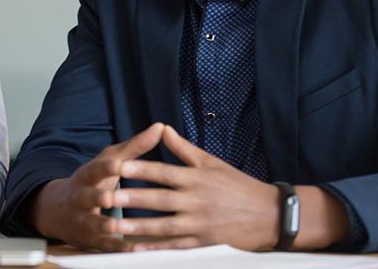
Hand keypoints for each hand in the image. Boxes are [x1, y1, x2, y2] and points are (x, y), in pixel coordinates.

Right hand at [32, 122, 165, 251]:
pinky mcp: (88, 240)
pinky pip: (103, 245)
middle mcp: (81, 197)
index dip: (106, 167)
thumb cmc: (94, 180)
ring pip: (93, 224)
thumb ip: (135, 147)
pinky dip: (117, 248)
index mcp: (87, 175)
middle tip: (111, 198)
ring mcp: (82, 219)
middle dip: (99, 198)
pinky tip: (134, 250)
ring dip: (105, 226)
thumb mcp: (109, 161)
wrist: (61, 210)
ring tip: (119, 228)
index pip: (96, 169)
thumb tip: (160, 127)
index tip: (118, 165)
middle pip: (89, 197)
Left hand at [114, 124, 279, 249]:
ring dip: (139, 226)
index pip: (165, 172)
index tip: (121, 166)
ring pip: (164, 225)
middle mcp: (197, 200)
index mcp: (197, 178)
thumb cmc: (238, 185)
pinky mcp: (204, 242)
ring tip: (116, 225)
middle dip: (133, 198)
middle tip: (109, 196)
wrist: (269, 215)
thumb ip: (183, 148)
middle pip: (160, 199)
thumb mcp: (211, 162)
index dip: (142, 169)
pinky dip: (157, 248)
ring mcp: (200, 224)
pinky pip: (176, 246)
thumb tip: (161, 127)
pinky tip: (139, 248)